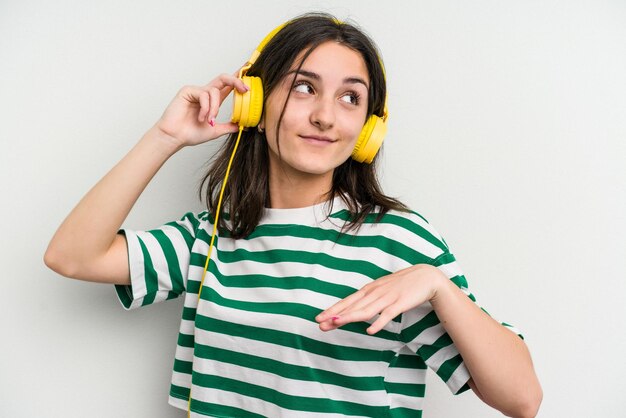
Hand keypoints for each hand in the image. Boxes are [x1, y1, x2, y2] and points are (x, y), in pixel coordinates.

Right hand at [155, 73, 249, 147]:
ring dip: (215, 108)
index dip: (238, 78)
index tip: (248, 70)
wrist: (175, 138)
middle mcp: (206, 94)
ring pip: (214, 91)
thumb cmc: (190, 133)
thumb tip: (242, 126)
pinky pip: (203, 95)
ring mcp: (196, 91)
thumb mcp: (215, 130)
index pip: (228, 86)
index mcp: (213, 101)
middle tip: (245, 89)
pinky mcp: (188, 91)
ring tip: (210, 120)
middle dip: (236, 81)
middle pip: (223, 79)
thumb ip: (228, 126)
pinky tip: (201, 117)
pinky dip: (205, 108)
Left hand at [315, 264, 446, 334]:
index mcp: (369, 290)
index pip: (347, 301)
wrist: (425, 277)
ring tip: (337, 323)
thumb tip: (353, 309)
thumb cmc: (401, 285)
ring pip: (366, 310)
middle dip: (336, 315)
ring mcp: (387, 298)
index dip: (333, 310)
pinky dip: (379, 322)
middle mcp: (375, 293)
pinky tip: (370, 330)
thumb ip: (368, 299)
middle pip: (353, 306)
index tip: (319, 318)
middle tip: (320, 323)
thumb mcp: (381, 289)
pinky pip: (388, 314)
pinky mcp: (400, 303)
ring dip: (350, 316)